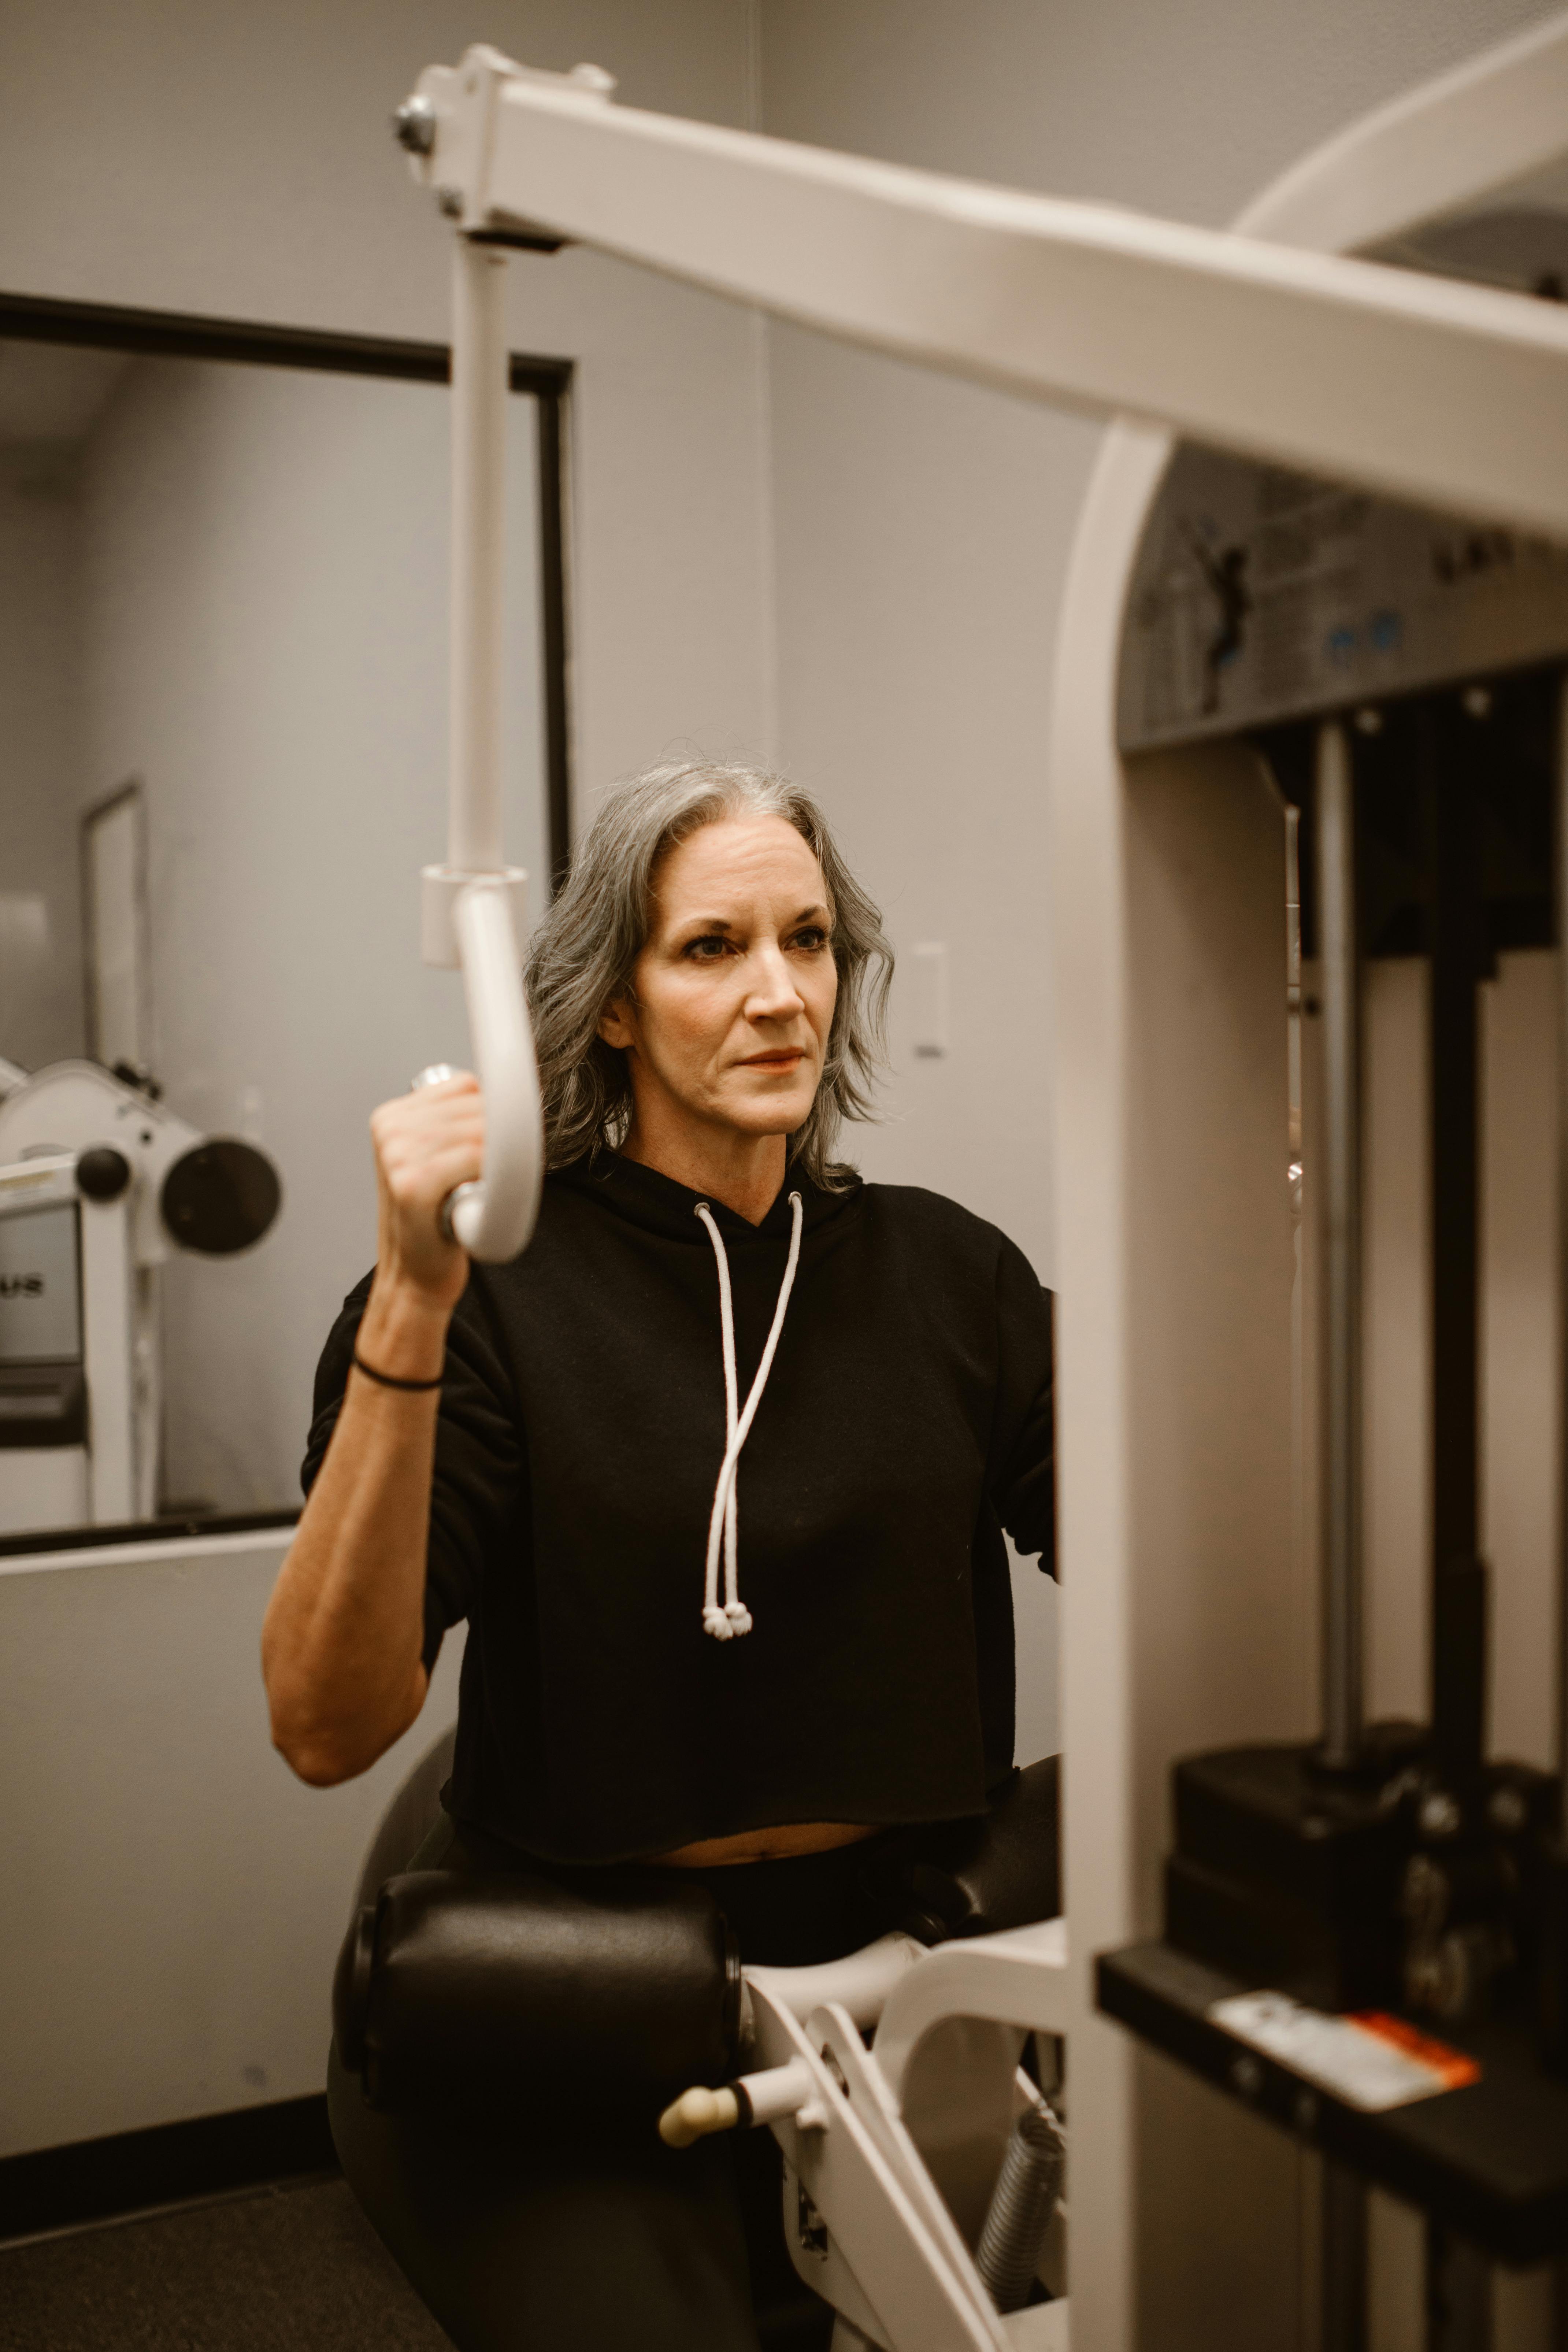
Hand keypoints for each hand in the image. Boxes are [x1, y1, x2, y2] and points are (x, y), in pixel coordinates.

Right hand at [369, 1071, 483, 1314]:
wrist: (415, 1274)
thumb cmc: (435, 1218)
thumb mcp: (435, 1157)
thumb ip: (455, 1123)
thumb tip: (507, 1092)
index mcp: (391, 1116)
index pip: (466, 1085)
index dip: (492, 1114)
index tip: (493, 1147)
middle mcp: (389, 1129)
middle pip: (476, 1105)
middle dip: (500, 1136)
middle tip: (491, 1175)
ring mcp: (397, 1154)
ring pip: (481, 1131)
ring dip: (500, 1159)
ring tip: (482, 1187)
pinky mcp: (412, 1183)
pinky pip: (477, 1156)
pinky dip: (494, 1174)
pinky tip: (481, 1195)